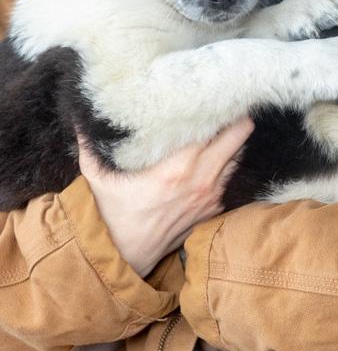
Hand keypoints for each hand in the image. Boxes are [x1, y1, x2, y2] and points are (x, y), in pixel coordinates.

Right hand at [77, 118, 254, 277]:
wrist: (125, 255)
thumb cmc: (111, 213)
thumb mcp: (97, 175)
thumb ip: (92, 142)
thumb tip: (83, 111)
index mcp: (178, 168)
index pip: (216, 126)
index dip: (217, 107)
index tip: (212, 95)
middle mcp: (202, 180)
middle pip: (240, 135)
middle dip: (236, 117)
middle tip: (223, 106)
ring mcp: (212, 195)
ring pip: (239, 154)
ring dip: (233, 140)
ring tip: (220, 126)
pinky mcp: (215, 207)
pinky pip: (230, 175)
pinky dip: (226, 162)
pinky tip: (213, 153)